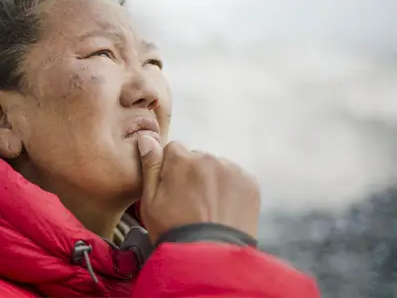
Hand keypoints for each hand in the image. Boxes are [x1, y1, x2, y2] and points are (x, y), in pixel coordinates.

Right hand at [137, 135, 260, 243]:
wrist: (209, 257)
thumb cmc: (173, 230)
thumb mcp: (150, 200)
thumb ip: (150, 165)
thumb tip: (146, 138)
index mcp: (180, 159)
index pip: (173, 150)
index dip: (170, 170)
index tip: (172, 190)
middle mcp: (208, 158)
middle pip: (197, 158)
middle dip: (193, 174)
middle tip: (190, 203)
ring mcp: (231, 170)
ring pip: (217, 169)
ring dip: (212, 182)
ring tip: (208, 210)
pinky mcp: (249, 183)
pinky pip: (236, 180)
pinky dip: (230, 191)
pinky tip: (223, 211)